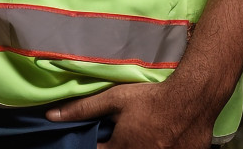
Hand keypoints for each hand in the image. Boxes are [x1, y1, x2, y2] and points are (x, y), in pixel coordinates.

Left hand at [46, 78, 217, 148]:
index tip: (98, 138)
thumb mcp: (115, 99)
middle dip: (116, 146)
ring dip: (135, 147)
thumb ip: (83, 109)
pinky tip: (157, 139)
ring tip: (141, 133)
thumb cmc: (150, 99)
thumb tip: (51, 116)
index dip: (94, 145)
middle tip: (122, 133)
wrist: (191, 101)